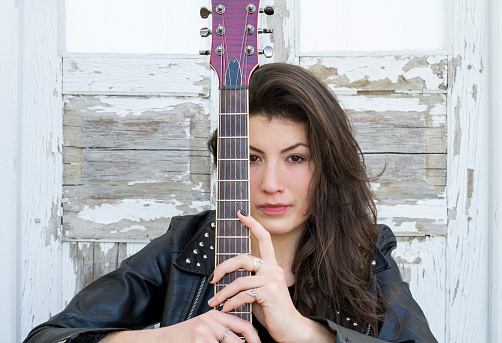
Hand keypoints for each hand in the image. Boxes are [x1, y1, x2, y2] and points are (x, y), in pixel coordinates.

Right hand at [99, 310, 259, 342]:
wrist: (160, 341)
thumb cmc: (183, 338)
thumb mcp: (202, 329)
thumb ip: (220, 330)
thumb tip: (243, 340)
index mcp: (214, 315)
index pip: (243, 325)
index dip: (255, 338)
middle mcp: (210, 320)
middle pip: (238, 339)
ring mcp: (203, 331)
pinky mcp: (198, 340)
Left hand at [208, 211, 313, 342]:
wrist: (290, 328)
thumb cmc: (272, 311)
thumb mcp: (258, 292)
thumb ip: (248, 280)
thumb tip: (226, 276)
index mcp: (271, 265)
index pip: (264, 238)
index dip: (253, 224)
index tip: (241, 213)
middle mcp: (273, 268)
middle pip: (243, 258)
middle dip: (223, 267)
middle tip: (212, 279)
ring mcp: (272, 280)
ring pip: (239, 281)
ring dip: (223, 293)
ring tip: (214, 302)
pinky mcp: (269, 292)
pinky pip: (243, 295)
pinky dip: (231, 303)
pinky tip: (225, 309)